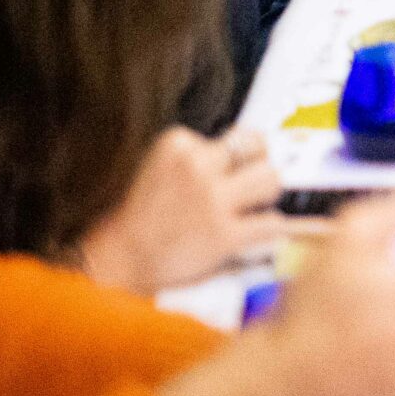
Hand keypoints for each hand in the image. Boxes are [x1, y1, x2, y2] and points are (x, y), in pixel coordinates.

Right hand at [78, 127, 285, 295]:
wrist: (121, 260)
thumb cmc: (145, 219)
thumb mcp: (164, 169)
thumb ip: (203, 157)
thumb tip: (257, 147)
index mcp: (177, 144)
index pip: (236, 134)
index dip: (238, 157)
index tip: (227, 174)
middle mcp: (195, 165)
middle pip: (259, 150)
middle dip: (259, 170)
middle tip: (249, 190)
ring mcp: (211, 199)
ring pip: (272, 180)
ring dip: (267, 198)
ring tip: (250, 211)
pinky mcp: (224, 233)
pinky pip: (273, 223)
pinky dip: (270, 233)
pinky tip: (252, 237)